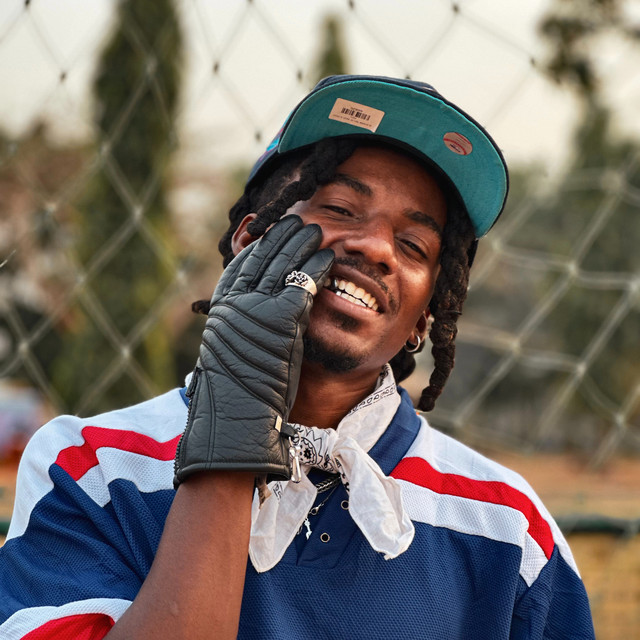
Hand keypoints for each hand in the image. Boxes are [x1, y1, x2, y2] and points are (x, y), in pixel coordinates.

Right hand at [174, 216, 333, 484]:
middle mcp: (237, 300)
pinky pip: (303, 283)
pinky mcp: (281, 318)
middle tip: (299, 222)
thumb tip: (256, 317)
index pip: (242, 263)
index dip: (261, 244)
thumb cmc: (235, 393)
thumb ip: (245, 326)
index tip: (273, 231)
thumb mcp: (232, 350)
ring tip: (317, 230)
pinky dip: (317, 267)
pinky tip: (328, 257)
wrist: (235, 418)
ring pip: (284, 263)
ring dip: (302, 243)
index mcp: (223, 306)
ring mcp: (258, 307)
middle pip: (263, 256)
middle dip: (283, 235)